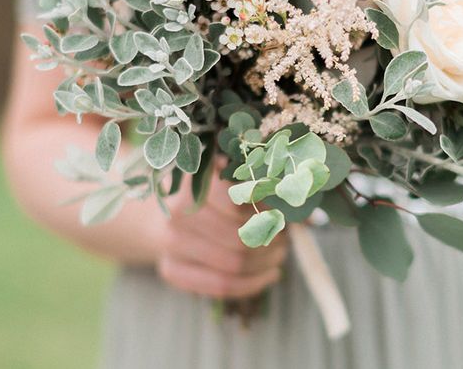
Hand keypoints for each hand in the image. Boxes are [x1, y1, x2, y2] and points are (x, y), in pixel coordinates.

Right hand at [156, 169, 287, 298]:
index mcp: (194, 181)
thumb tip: (302, 207)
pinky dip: (253, 284)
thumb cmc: (206, 190)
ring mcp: (170, 244)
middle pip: (239, 237)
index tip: (280, 211)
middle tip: (283, 236)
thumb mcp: (229, 175)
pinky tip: (270, 275)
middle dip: (270, 240)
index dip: (266, 210)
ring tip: (280, 253)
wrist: (159, 212)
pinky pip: (220, 286)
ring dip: (265, 262)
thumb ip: (261, 183)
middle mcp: (177, 212)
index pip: (238, 203)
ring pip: (233, 264)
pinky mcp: (172, 271)